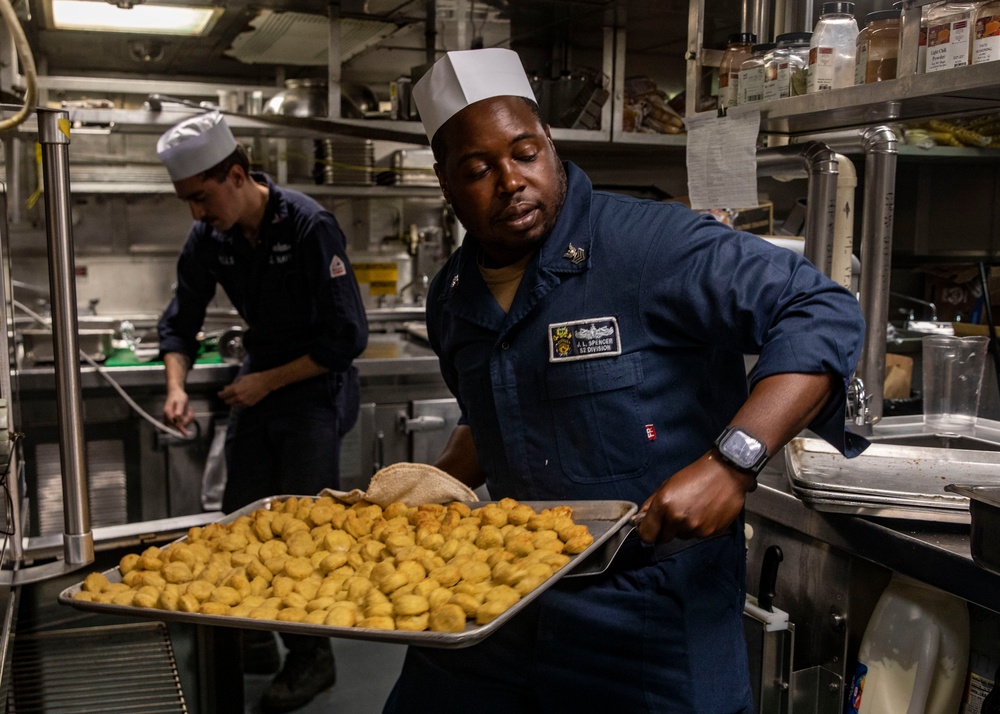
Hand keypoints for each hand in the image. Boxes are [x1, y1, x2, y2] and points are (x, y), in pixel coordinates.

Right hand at [163, 388, 194, 435]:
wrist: (176, 392)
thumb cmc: (178, 396)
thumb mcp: (181, 401)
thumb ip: (179, 409)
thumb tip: (177, 416)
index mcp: (168, 412)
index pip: (174, 423)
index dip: (180, 428)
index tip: (185, 434)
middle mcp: (168, 417)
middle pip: (179, 425)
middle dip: (187, 419)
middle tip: (190, 411)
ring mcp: (172, 419)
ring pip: (183, 424)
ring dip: (189, 418)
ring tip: (189, 410)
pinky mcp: (175, 419)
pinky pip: (184, 422)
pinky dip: (188, 418)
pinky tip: (188, 411)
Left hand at [218, 372, 272, 407]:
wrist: (265, 383)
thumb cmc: (253, 378)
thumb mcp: (241, 379)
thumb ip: (232, 384)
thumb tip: (225, 388)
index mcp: (235, 390)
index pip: (223, 395)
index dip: (220, 394)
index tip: (220, 393)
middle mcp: (238, 397)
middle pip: (227, 402)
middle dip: (226, 398)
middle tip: (227, 395)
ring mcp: (244, 402)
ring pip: (233, 406)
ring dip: (232, 402)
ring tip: (235, 398)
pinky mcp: (249, 405)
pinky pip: (241, 407)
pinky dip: (239, 404)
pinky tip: (241, 400)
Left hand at [635, 451, 753, 544]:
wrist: (726, 472)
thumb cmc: (695, 475)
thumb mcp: (668, 484)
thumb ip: (652, 503)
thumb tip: (640, 518)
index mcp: (664, 505)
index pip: (647, 535)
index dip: (647, 533)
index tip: (650, 529)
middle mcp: (678, 519)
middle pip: (664, 538)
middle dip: (666, 530)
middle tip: (676, 515)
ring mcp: (696, 527)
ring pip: (683, 536)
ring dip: (684, 527)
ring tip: (694, 509)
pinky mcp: (711, 532)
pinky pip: (699, 535)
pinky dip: (700, 527)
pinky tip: (705, 512)